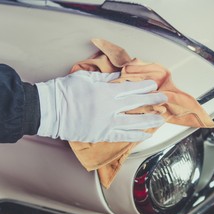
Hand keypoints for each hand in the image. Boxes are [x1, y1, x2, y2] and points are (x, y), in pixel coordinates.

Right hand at [35, 71, 166, 141]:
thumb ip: (105, 78)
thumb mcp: (85, 78)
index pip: (130, 89)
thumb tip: (120, 76)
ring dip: (149, 120)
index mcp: (105, 91)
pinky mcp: (101, 135)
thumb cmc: (64, 91)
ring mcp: (106, 123)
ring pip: (133, 122)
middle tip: (165, 99)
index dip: (143, 87)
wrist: (48, 111)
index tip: (154, 85)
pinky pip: (122, 136)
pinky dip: (135, 136)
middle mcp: (109, 108)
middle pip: (136, 104)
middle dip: (152, 101)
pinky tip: (145, 135)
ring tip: (161, 120)